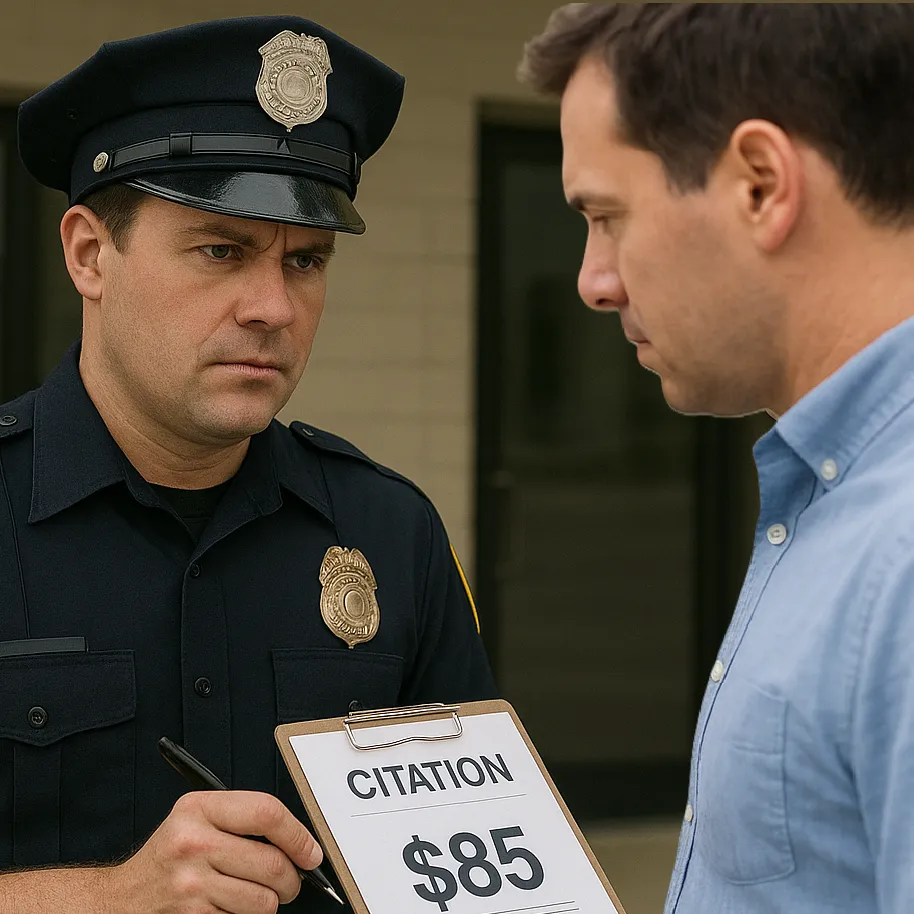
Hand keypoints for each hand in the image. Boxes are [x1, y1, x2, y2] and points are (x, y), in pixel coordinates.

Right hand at [108, 790, 322, 913]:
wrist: (120, 900)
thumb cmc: (169, 858)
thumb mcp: (196, 819)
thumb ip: (242, 820)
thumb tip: (300, 841)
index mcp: (199, 809)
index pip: (267, 813)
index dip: (299, 835)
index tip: (311, 852)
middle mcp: (193, 843)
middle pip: (273, 863)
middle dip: (291, 880)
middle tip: (289, 882)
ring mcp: (191, 884)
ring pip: (264, 900)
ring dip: (268, 904)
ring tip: (251, 895)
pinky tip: (228, 907)